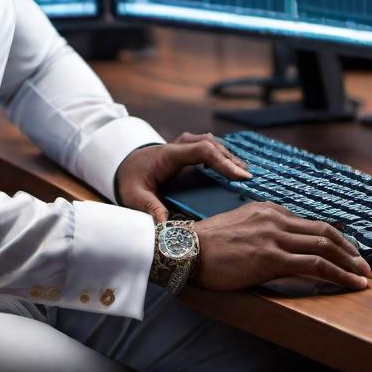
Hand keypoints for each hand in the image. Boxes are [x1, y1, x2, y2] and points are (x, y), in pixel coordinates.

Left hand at [115, 132, 251, 222]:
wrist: (123, 165)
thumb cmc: (129, 180)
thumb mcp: (134, 196)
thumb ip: (149, 208)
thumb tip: (166, 226)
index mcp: (170, 154)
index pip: (202, 151)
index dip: (223, 162)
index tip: (240, 176)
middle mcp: (179, 145)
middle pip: (212, 145)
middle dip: (231, 160)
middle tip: (249, 178)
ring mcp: (184, 145)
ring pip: (212, 144)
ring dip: (229, 157)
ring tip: (245, 174)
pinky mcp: (187, 150)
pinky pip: (209, 149)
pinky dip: (222, 157)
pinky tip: (233, 168)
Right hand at [192, 203, 369, 292]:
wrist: (189, 250)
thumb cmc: (209, 244)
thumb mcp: (239, 225)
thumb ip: (261, 229)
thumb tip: (277, 243)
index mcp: (267, 209)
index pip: (308, 221)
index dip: (331, 236)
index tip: (344, 249)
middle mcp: (274, 218)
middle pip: (323, 230)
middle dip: (348, 247)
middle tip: (364, 263)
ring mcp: (274, 237)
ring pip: (323, 245)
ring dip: (349, 262)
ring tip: (363, 275)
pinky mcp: (272, 258)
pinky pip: (314, 264)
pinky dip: (338, 274)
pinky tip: (350, 283)